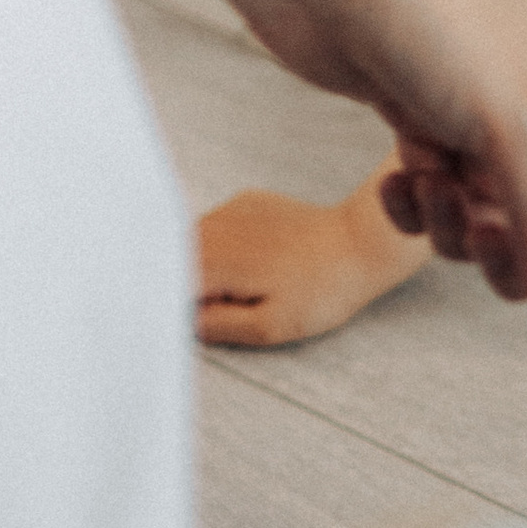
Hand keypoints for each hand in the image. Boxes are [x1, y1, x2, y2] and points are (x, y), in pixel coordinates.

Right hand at [195, 184, 427, 345]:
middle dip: (191, 287)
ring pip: (194, 243)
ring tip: (251, 283)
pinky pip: (218, 227)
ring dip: (207, 267)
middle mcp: (214, 227)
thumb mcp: (268, 327)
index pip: (166, 286)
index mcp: (214, 261)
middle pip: (175, 262)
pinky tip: (258, 261)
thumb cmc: (321, 291)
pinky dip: (225, 247)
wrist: (360, 244)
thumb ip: (215, 325)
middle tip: (235, 304)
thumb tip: (181, 320)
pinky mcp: (247, 201)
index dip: (174, 307)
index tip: (192, 320)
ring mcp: (230, 209)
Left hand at [222, 0, 526, 324]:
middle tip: (485, 226)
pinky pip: (445, 209)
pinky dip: (421, 207)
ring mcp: (487, 123)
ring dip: (463, 229)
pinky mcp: (426, 126)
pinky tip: (399, 175)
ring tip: (432, 179)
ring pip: (502, 230)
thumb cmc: (430, 16)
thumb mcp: (507, 127)